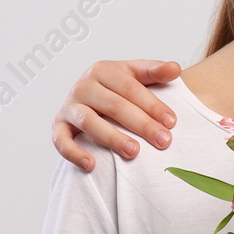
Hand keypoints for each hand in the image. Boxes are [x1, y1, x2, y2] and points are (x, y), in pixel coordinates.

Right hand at [52, 59, 180, 169]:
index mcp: (103, 70)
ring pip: (89, 122)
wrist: (89, 96)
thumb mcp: (135, 74)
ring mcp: (69, 106)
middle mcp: (83, 86)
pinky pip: (61, 141)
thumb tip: (175, 69)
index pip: (131, 88)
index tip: (172, 122)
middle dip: (141, 124)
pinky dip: (74, 153)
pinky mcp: (58, 126)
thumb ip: (155, 71)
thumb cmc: (118, 88)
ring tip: (134, 152)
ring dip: (112, 138)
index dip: (152, 105)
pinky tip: (92, 165)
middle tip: (164, 141)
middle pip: (114, 106)